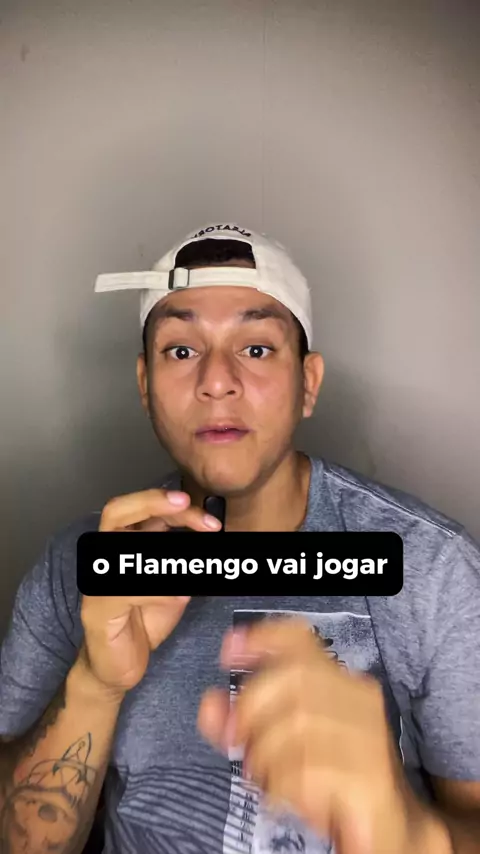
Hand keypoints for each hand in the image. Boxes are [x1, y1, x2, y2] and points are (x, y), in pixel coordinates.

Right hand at [80, 488, 220, 695]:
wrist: (118, 666)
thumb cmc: (142, 619)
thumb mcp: (172, 582)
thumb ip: (182, 557)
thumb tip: (209, 532)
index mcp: (121, 546)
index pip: (134, 508)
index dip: (160, 499)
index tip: (189, 501)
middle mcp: (104, 558)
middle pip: (117, 512)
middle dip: (154, 504)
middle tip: (187, 505)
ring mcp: (97, 582)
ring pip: (122, 548)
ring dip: (163, 550)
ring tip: (195, 559)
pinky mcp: (97, 609)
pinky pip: (128, 590)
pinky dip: (159, 590)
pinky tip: (180, 595)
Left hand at [198, 619, 428, 853]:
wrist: (390, 829)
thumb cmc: (332, 780)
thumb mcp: (279, 749)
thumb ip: (241, 726)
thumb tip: (209, 705)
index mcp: (339, 683)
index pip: (303, 641)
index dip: (263, 638)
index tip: (229, 650)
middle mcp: (359, 699)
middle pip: (294, 679)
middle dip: (253, 708)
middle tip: (237, 744)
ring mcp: (369, 737)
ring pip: (299, 726)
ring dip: (268, 757)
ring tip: (267, 780)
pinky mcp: (371, 778)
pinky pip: (311, 770)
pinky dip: (286, 786)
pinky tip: (287, 797)